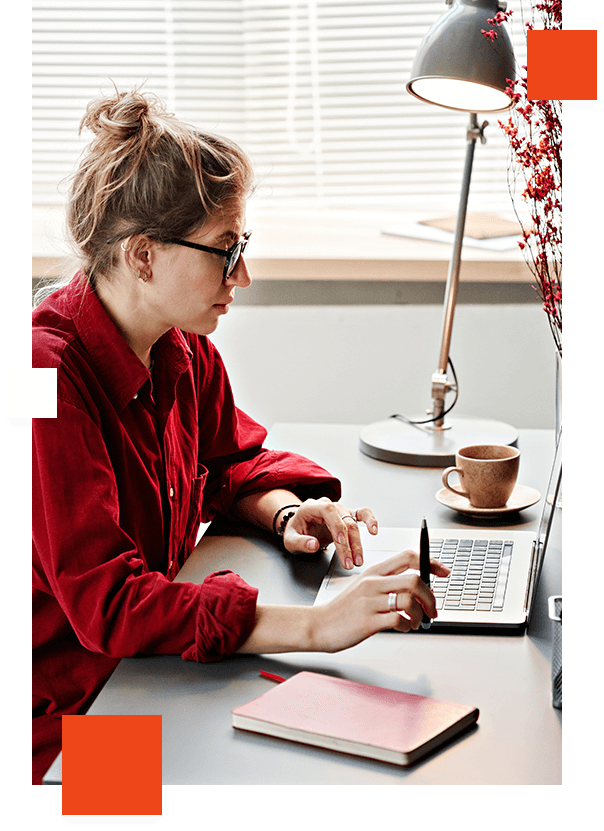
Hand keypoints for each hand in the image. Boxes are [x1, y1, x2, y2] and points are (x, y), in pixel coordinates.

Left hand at [282, 497, 377, 568]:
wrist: (299, 527)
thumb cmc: (295, 531)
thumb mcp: (289, 539)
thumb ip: (300, 542)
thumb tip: (313, 545)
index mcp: (312, 506)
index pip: (328, 511)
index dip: (336, 525)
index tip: (340, 542)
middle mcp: (328, 506)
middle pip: (343, 521)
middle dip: (348, 544)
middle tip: (348, 563)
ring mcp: (339, 511)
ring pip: (353, 523)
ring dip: (357, 543)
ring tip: (357, 560)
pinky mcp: (347, 517)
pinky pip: (362, 514)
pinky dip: (370, 520)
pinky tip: (374, 530)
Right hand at [310, 550, 450, 651]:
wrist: (318, 624)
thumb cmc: (343, 609)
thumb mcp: (363, 587)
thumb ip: (387, 583)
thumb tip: (417, 588)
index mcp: (374, 571)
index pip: (408, 557)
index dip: (431, 563)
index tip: (444, 572)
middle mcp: (373, 583)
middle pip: (414, 580)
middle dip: (431, 597)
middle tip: (432, 609)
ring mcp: (370, 601)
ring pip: (409, 601)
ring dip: (420, 615)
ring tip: (416, 622)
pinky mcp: (368, 621)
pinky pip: (398, 620)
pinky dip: (407, 626)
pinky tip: (403, 627)